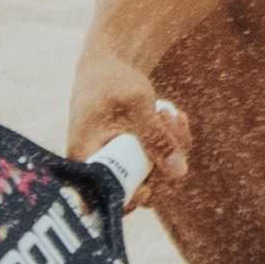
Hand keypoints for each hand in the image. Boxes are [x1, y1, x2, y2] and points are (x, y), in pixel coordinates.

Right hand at [61, 39, 194, 196]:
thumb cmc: (113, 82)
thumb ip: (156, 138)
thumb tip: (179, 173)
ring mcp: (117, 161)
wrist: (109, 64)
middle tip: (167, 120)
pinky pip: (158, 158)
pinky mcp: (132, 153)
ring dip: (171, 145)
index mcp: (85, 160)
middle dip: (162, 159)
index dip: (130, 199)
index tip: (151, 186)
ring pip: (153, 172)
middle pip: (137, 186)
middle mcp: (98, 167)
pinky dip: (171, 140)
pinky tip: (174, 116)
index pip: (104, 197)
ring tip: (169, 112)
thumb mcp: (137, 107)